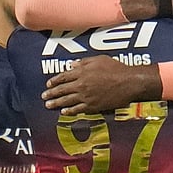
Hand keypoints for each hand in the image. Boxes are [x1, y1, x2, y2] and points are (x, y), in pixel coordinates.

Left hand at [43, 56, 161, 113]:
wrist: (129, 82)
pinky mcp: (93, 106)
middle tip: (44, 97)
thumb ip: (84, 62)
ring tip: (49, 105)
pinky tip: (64, 112)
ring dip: (57, 103)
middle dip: (51, 93)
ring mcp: (86, 96)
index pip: (63, 76)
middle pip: (62, 90)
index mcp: (82, 72)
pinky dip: (70, 111)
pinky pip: (78, 109)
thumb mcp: (99, 60)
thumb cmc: (117, 69)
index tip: (48, 84)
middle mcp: (81, 85)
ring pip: (67, 100)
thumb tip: (72, 65)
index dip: (55, 81)